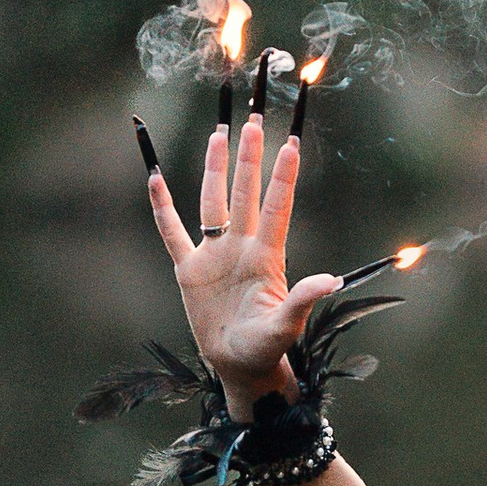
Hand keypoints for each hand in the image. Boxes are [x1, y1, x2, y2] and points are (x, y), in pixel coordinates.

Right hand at [144, 107, 338, 417]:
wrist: (238, 366)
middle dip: (249, 157)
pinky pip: (172, 231)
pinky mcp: (189, 269)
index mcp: (266, 258)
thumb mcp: (286, 327)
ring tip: (219, 133)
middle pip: (245, 192)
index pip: (276, 207)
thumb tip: (331, 280)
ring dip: (215, 168)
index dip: (283, 176)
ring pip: (213, 202)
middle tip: (253, 118)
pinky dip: (162, 206)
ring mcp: (214, 255)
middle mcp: (240, 247)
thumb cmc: (266, 349)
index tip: (291, 142)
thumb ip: (304, 300)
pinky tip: (155, 177)